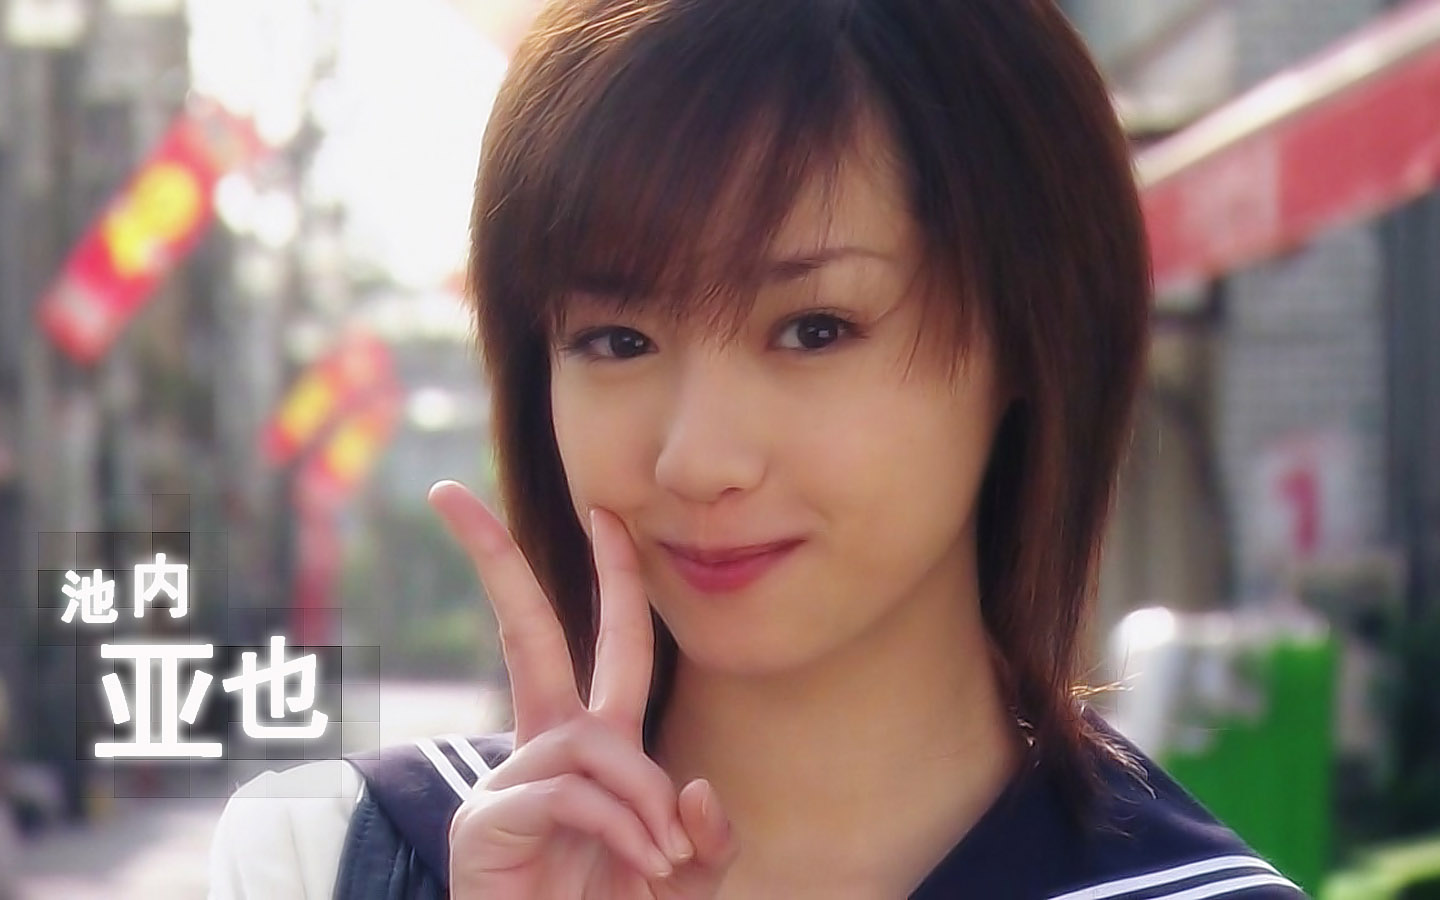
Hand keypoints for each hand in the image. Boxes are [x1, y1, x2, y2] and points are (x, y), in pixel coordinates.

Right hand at [429, 481, 737, 898]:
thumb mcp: (686, 878)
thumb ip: (705, 837)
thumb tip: (694, 788)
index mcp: (592, 745)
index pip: (603, 644)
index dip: (613, 578)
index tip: (605, 512)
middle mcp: (546, 749)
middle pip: (527, 634)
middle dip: (497, 562)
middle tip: (451, 496)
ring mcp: (509, 783)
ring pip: (589, 741)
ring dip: (641, 800)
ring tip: (659, 864)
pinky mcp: (488, 823)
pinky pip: (571, 793)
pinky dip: (620, 828)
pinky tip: (639, 867)